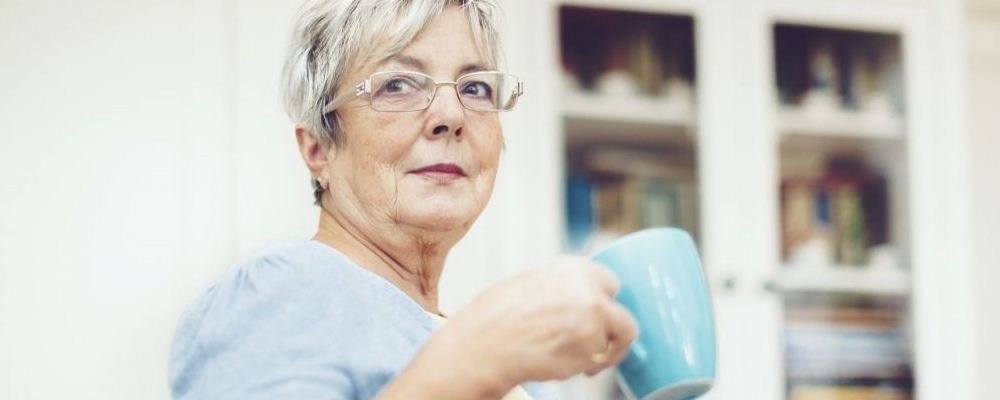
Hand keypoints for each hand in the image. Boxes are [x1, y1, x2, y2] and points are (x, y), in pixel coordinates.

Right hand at [418, 256, 638, 394]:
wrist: (483, 347)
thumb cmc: (495, 318)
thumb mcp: (530, 283)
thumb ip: (562, 287)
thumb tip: (577, 297)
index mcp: (573, 270)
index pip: (610, 284)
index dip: (604, 303)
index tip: (601, 315)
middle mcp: (590, 292)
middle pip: (624, 320)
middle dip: (613, 334)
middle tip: (600, 346)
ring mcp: (593, 324)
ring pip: (610, 346)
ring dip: (594, 355)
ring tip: (565, 359)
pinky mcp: (590, 353)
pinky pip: (595, 363)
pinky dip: (581, 367)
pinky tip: (555, 363)